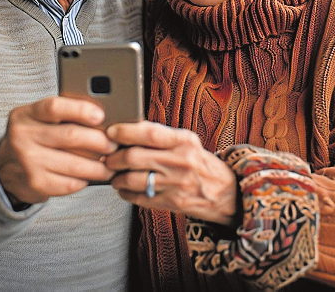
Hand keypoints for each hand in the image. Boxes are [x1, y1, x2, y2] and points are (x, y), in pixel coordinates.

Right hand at [0, 96, 117, 204]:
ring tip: (111, 164)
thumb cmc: (34, 136)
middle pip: (70, 136)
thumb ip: (64, 113)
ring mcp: (28, 162)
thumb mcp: (39, 119)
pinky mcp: (37, 184)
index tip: (101, 115)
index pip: (54, 107)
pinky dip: (87, 180)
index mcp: (25, 114)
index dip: (80, 110)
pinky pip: (71, 183)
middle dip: (100, 141)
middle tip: (114, 144)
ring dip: (99, 166)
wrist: (6, 167)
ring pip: (75, 165)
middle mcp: (23, 136)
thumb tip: (104, 116)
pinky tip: (93, 176)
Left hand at [105, 121, 237, 225]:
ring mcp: (176, 184)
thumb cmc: (201, 164)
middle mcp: (180, 161)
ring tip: (114, 175)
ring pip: (133, 179)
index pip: (148, 133)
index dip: (125, 132)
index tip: (111, 132)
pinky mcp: (173, 203)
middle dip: (113, 158)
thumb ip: (161, 137)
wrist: (226, 192)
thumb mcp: (187, 142)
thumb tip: (127, 131)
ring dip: (116, 178)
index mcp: (184, 141)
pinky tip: (124, 189)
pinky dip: (126, 194)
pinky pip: (140, 198)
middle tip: (107, 158)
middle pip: (134, 157)